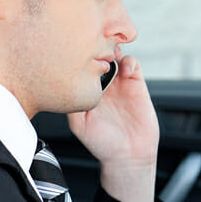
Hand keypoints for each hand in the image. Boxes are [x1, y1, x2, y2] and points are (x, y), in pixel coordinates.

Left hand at [68, 55, 158, 201]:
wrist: (128, 154)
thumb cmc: (101, 143)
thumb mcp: (78, 123)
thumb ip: (72, 102)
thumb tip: (64, 83)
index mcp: (86, 89)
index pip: (80, 64)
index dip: (79, 54)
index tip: (78, 52)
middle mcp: (102, 83)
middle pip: (97, 54)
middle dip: (96, 46)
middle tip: (95, 47)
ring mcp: (119, 82)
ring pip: (115, 54)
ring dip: (113, 49)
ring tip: (111, 55)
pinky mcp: (136, 84)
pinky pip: (133, 64)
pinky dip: (130, 61)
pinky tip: (126, 69)